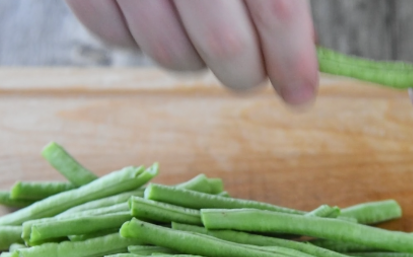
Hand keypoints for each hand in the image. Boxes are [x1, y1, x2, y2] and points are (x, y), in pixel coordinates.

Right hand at [65, 0, 318, 105]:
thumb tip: (299, 43)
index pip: (275, 7)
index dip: (292, 59)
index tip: (301, 92)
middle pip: (223, 44)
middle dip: (246, 72)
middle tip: (254, 69)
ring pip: (167, 51)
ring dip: (196, 60)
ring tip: (206, 35)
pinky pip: (110, 35)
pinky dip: (140, 40)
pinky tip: (160, 17)